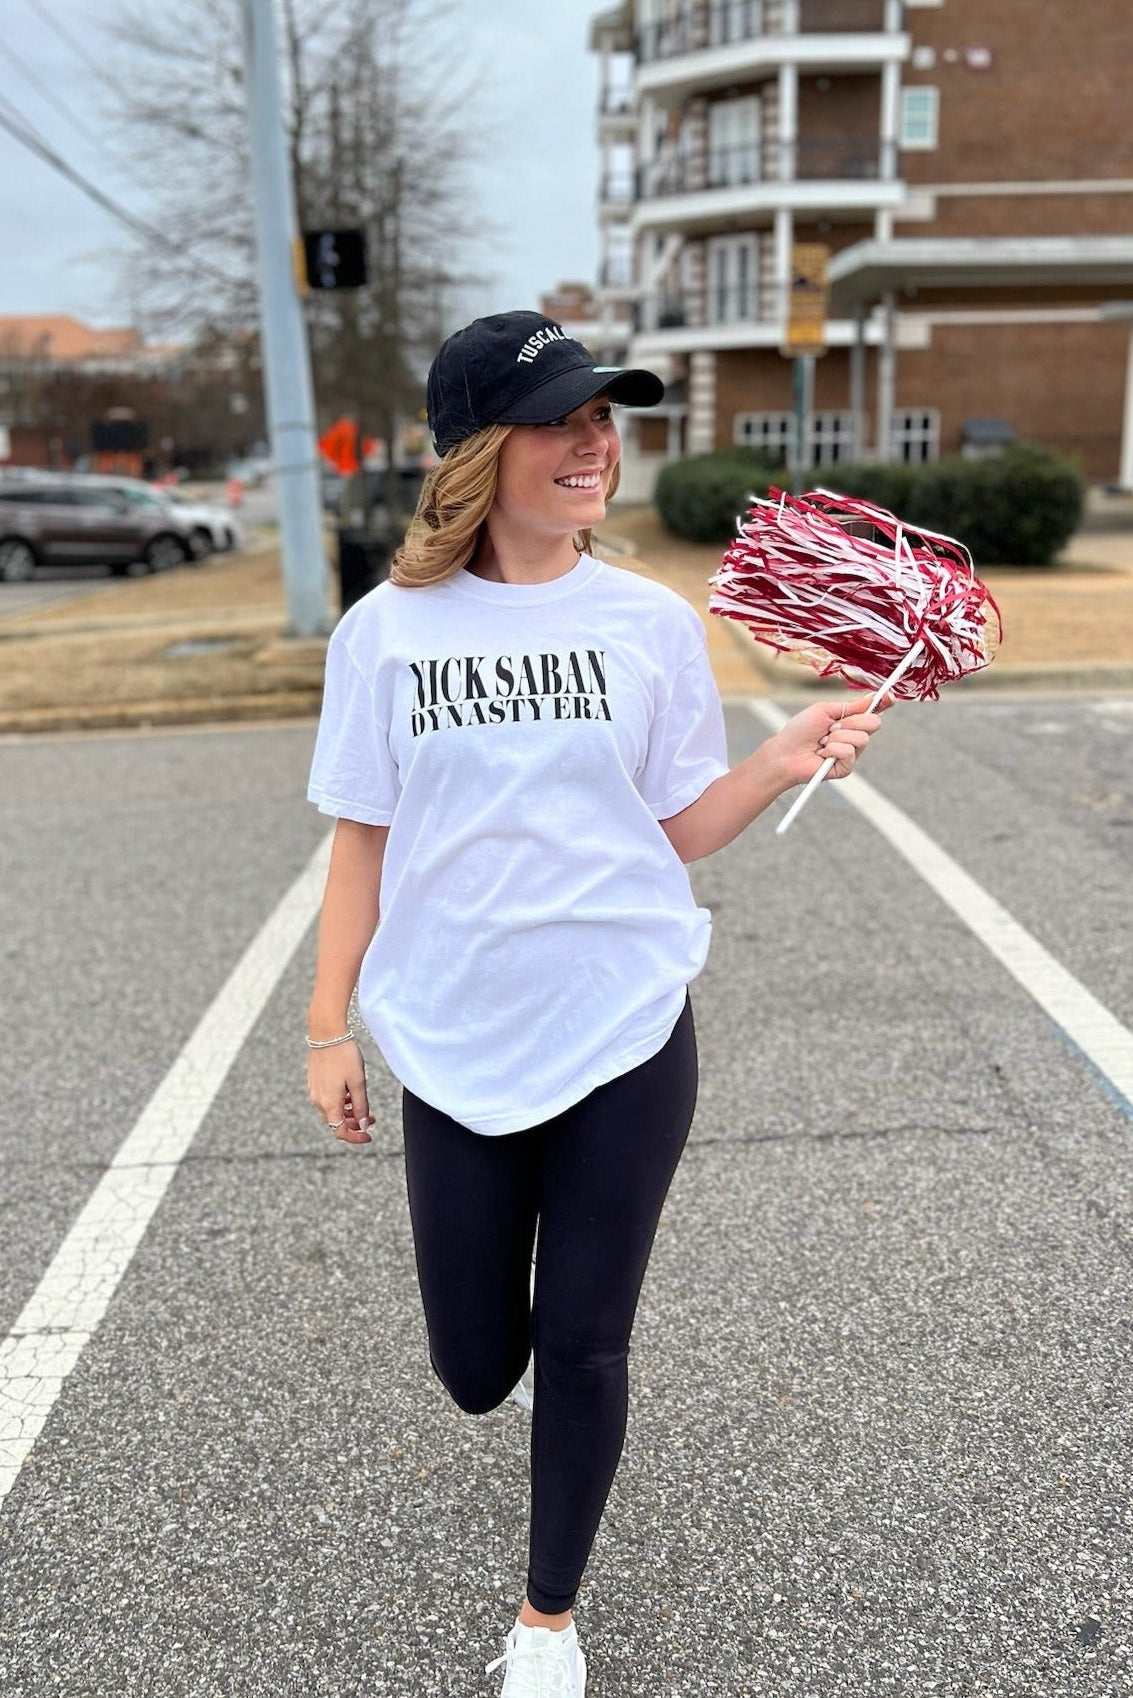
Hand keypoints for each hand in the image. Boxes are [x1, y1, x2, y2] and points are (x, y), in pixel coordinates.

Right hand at [307, 1038, 373, 1143]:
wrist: (326, 1032)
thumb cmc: (344, 1055)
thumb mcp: (358, 1082)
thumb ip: (361, 1106)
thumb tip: (362, 1125)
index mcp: (329, 1103)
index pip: (340, 1131)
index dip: (355, 1137)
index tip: (369, 1135)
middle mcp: (318, 1100)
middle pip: (336, 1122)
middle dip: (354, 1123)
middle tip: (372, 1118)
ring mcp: (314, 1091)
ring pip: (332, 1111)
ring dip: (348, 1112)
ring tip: (363, 1104)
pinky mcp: (314, 1082)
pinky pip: (328, 1100)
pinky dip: (341, 1102)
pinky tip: (351, 1092)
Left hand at [770, 693, 892, 789]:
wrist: (785, 753)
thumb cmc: (800, 731)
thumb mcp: (825, 711)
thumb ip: (850, 706)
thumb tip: (873, 698)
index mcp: (849, 721)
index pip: (872, 711)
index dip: (883, 703)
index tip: (890, 696)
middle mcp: (854, 736)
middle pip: (874, 723)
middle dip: (852, 721)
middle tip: (831, 726)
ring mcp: (851, 753)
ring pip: (862, 738)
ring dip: (837, 737)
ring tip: (822, 741)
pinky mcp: (846, 768)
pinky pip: (850, 752)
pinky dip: (833, 750)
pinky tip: (822, 754)